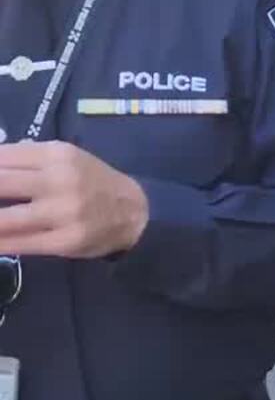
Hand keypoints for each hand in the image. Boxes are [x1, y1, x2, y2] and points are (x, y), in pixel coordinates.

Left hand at [0, 141, 148, 257]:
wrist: (135, 212)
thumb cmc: (92, 182)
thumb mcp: (66, 157)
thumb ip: (26, 158)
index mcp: (56, 155)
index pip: (0, 158)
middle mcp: (59, 180)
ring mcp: (63, 212)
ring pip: (4, 218)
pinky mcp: (65, 241)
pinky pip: (19, 244)